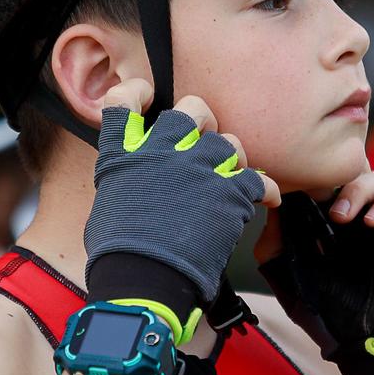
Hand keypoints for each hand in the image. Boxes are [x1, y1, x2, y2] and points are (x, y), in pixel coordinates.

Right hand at [84, 79, 277, 340]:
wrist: (144, 283)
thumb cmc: (119, 256)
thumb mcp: (109, 205)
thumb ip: (128, 179)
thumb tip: (139, 180)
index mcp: (124, 153)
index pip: (124, 99)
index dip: (136, 92)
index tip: (147, 96)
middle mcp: (161, 150)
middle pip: (192, 109)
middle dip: (202, 121)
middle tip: (203, 142)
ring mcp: (198, 168)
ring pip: (229, 143)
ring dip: (231, 160)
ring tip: (228, 181)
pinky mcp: (229, 192)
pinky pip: (258, 178)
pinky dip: (264, 189)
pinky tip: (264, 199)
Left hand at [258, 170, 373, 374]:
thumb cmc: (336, 318)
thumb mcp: (293, 282)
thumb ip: (277, 246)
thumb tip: (272, 206)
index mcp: (337, 226)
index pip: (328, 185)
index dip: (314, 182)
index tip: (297, 194)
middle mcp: (367, 217)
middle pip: (355, 173)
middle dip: (338, 184)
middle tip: (326, 210)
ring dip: (362, 188)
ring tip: (345, 217)